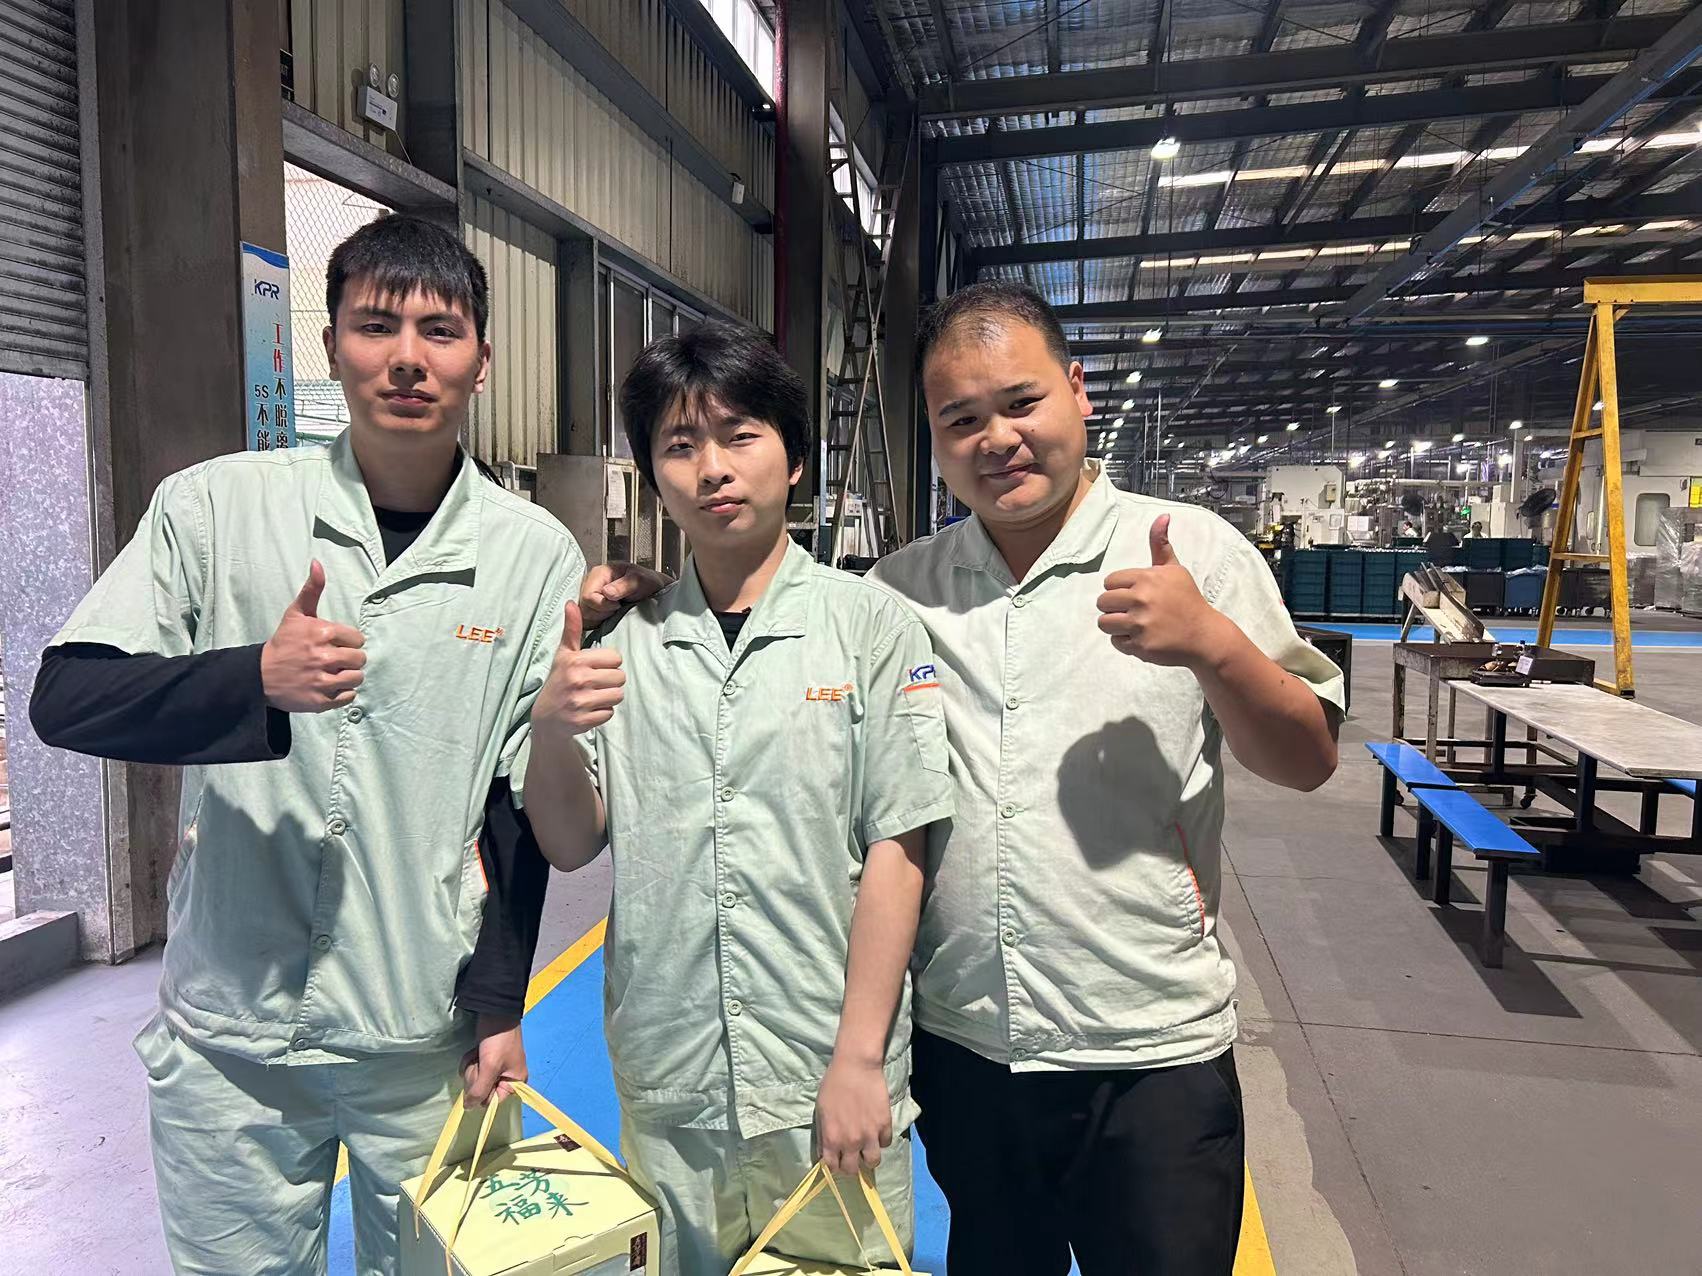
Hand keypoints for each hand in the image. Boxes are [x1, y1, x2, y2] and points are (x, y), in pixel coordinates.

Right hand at [260, 562, 366, 711]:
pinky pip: (349, 697)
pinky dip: (342, 693)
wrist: (260, 675)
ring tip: (333, 673)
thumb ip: (312, 589)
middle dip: (350, 659)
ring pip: (357, 678)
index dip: (349, 642)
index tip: (335, 643)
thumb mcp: (296, 614)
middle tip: (335, 659)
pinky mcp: (320, 700)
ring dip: (349, 676)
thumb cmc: (283, 642)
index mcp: (322, 633)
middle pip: (360, 659)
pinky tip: (329, 686)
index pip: (358, 639)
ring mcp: (322, 680)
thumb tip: (317, 563)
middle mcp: (324, 657)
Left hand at [461, 1014, 526, 1107]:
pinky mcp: (485, 1060)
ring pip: (474, 1080)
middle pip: (482, 1091)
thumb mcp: (490, 1068)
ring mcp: (494, 1068)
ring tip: (478, 1053)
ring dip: (472, 1067)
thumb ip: (479, 1091)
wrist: (495, 1013)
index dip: (483, 1093)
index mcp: (515, 1082)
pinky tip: (474, 1050)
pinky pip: (472, 1069)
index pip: (493, 1100)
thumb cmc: (498, 1042)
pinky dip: (470, 1060)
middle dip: (476, 1076)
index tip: (481, 1078)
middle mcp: (506, 1078)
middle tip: (480, 1062)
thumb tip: (468, 1108)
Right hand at [533, 602, 624, 738]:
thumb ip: (572, 629)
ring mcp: (581, 702)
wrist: (547, 718)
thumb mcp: (564, 654)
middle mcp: (578, 680)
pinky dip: (602, 713)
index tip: (594, 669)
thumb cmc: (559, 681)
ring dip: (608, 697)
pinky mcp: (584, 721)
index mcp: (576, 661)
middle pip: (620, 677)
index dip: (608, 664)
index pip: (616, 658)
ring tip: (592, 696)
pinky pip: (610, 713)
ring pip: (618, 695)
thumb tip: (571, 603)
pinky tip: (588, 710)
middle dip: (610, 681)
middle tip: (593, 685)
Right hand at [579, 562, 669, 629]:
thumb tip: (606, 592)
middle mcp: (591, 583)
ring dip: (600, 616)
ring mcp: (590, 596)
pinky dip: (599, 621)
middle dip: (601, 612)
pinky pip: (588, 619)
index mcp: (599, 573)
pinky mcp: (592, 607)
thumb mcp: (639, 580)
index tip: (618, 605)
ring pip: (585, 614)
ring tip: (615, 611)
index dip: (602, 605)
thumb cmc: (646, 582)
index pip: (588, 596)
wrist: (653, 590)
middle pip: (584, 606)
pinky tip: (610, 616)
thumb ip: (624, 585)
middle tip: (617, 608)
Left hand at [815, 1054, 891, 1176]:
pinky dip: (881, 1140)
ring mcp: (870, 1135)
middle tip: (851, 1154)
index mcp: (831, 1139)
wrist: (856, 1066)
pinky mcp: (885, 1125)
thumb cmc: (833, 1084)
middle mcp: (850, 1142)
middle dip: (850, 1164)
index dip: (834, 1165)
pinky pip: (885, 1143)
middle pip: (852, 1170)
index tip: (836, 1159)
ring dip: (868, 1157)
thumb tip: (825, 1152)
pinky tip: (876, 1131)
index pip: (832, 1168)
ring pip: (873, 1162)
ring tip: (866, 1147)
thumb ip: (823, 1135)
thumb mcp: (820, 1111)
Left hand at [1096, 515, 1228, 667]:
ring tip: (1133, 625)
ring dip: (1116, 625)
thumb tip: (1163, 516)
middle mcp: (1142, 599)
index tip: (1134, 595)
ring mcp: (1141, 624)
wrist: (1204, 635)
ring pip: (1104, 623)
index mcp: (1146, 578)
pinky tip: (1142, 638)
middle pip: (1102, 602)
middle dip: (1114, 607)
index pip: (1109, 582)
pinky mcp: (1141, 646)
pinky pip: (1115, 642)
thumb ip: (1161, 545)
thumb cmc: (1187, 600)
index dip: (1119, 589)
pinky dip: (1125, 642)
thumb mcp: (1174, 570)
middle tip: (1132, 611)